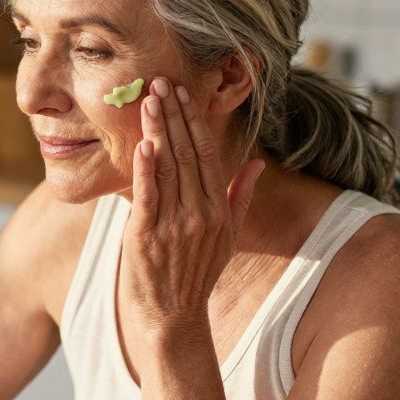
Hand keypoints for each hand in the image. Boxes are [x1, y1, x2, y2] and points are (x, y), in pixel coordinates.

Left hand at [121, 77, 265, 333]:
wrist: (173, 317)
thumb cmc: (196, 274)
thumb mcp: (227, 237)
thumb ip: (241, 196)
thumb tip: (257, 162)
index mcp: (219, 210)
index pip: (208, 155)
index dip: (194, 122)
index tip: (182, 94)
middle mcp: (200, 214)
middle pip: (187, 154)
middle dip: (173, 116)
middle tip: (160, 82)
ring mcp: (174, 225)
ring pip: (167, 169)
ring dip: (156, 131)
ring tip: (147, 100)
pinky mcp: (146, 236)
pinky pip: (147, 196)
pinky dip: (145, 169)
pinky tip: (142, 144)